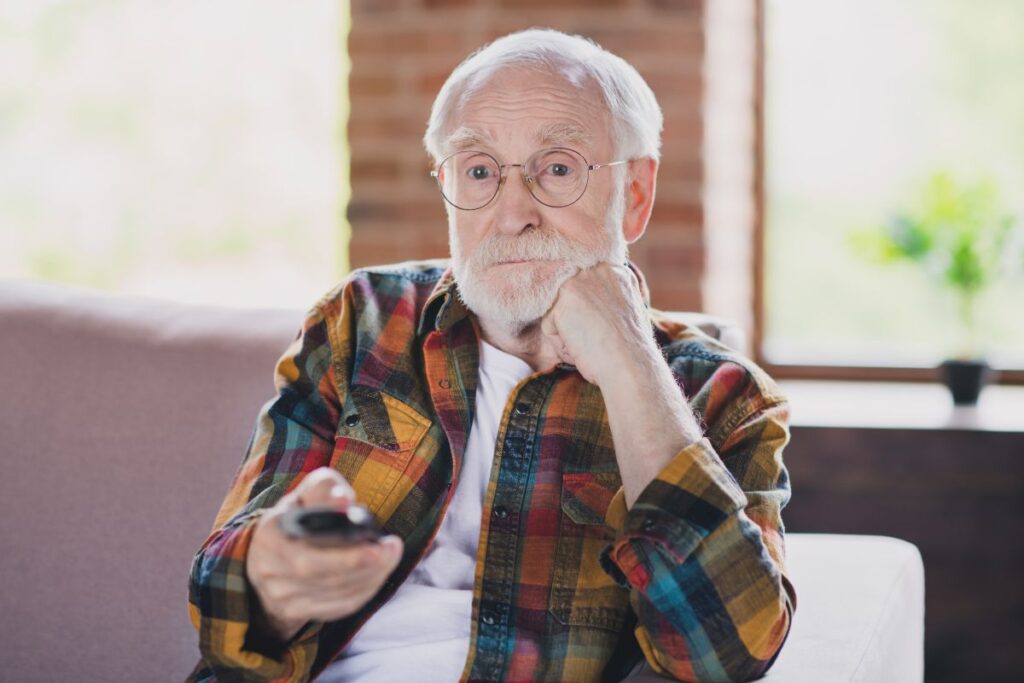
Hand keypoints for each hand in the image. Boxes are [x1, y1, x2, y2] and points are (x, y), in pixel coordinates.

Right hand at [245, 467, 403, 641]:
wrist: (269, 556)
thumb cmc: (297, 518)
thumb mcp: (305, 495)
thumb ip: (324, 489)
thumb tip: (343, 500)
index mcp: (271, 532)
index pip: (306, 543)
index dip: (342, 548)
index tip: (376, 540)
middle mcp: (269, 566)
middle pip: (319, 572)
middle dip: (361, 563)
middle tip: (392, 549)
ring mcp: (280, 593)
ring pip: (333, 592)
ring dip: (370, 577)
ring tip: (390, 557)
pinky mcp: (293, 611)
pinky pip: (336, 608)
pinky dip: (362, 592)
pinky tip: (377, 576)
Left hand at [540, 263, 654, 384]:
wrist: (630, 365)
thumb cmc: (629, 349)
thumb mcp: (623, 310)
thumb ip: (604, 297)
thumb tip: (583, 303)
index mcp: (613, 269)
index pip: (581, 290)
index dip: (587, 315)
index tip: (603, 330)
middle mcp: (595, 269)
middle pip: (567, 301)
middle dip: (577, 324)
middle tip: (600, 338)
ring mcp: (578, 282)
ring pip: (557, 314)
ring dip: (569, 335)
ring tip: (593, 343)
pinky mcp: (562, 301)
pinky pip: (548, 327)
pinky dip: (561, 345)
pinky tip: (583, 348)